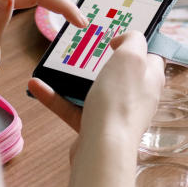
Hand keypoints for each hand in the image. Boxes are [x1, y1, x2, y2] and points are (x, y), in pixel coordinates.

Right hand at [28, 31, 164, 159]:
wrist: (103, 149)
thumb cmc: (120, 101)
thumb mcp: (131, 57)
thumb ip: (133, 40)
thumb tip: (124, 41)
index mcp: (151, 79)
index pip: (151, 58)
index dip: (138, 46)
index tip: (117, 37)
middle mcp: (138, 98)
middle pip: (122, 74)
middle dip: (103, 61)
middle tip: (85, 49)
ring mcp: (116, 115)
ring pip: (94, 91)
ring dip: (74, 79)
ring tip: (56, 65)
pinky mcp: (95, 129)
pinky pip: (74, 109)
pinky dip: (56, 98)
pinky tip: (36, 86)